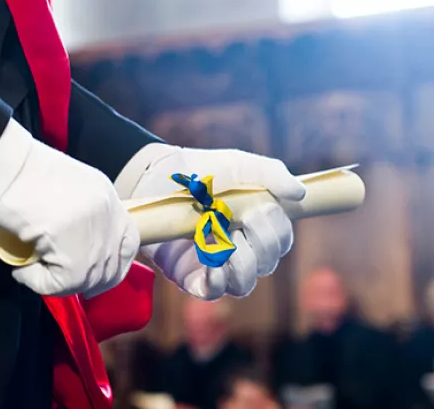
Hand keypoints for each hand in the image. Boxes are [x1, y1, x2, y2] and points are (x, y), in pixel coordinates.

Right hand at [0, 139, 139, 297]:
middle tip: (59, 278)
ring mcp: (96, 241)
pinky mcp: (76, 263)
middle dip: (87, 281)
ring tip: (31, 265)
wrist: (5, 169)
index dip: (116, 260)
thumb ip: (79, 210)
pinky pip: (56, 285)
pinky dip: (34, 280)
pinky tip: (20, 267)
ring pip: (84, 281)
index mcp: (108, 196)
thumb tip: (72, 239)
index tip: (96, 269)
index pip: (129, 239)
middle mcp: (109, 219)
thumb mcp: (66, 183)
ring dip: (56, 280)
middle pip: (111, 269)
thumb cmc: (23, 169)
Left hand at [121, 145, 304, 299]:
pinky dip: (218, 282)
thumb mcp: (239, 164)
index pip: (281, 241)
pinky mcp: (189, 274)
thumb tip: (299, 194)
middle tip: (241, 220)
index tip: (261, 209)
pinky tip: (212, 264)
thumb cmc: (201, 170)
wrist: (157, 176)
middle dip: (261, 245)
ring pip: (244, 284)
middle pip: (267, 265)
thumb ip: (271, 174)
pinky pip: (211, 292)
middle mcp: (238, 248)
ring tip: (226, 242)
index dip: (277, 231)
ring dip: (242, 265)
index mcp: (254, 225)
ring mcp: (214, 264)